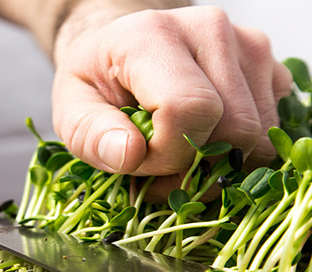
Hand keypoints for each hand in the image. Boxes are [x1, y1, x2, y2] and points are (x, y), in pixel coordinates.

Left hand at [52, 5, 292, 197]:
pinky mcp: (267, 65)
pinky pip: (271, 128)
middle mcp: (209, 31)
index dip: (168, 155)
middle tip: (159, 170)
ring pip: (260, 135)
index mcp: (152, 36)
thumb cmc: (97, 81)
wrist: (123, 50)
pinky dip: (239, 150)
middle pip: (236, 129)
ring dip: (219, 163)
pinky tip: (204, 140)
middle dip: (196, 167)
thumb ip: (91, 136)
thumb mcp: (71, 111)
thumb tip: (130, 155)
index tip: (140, 160)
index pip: (190, 109)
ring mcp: (246, 45)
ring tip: (179, 156)